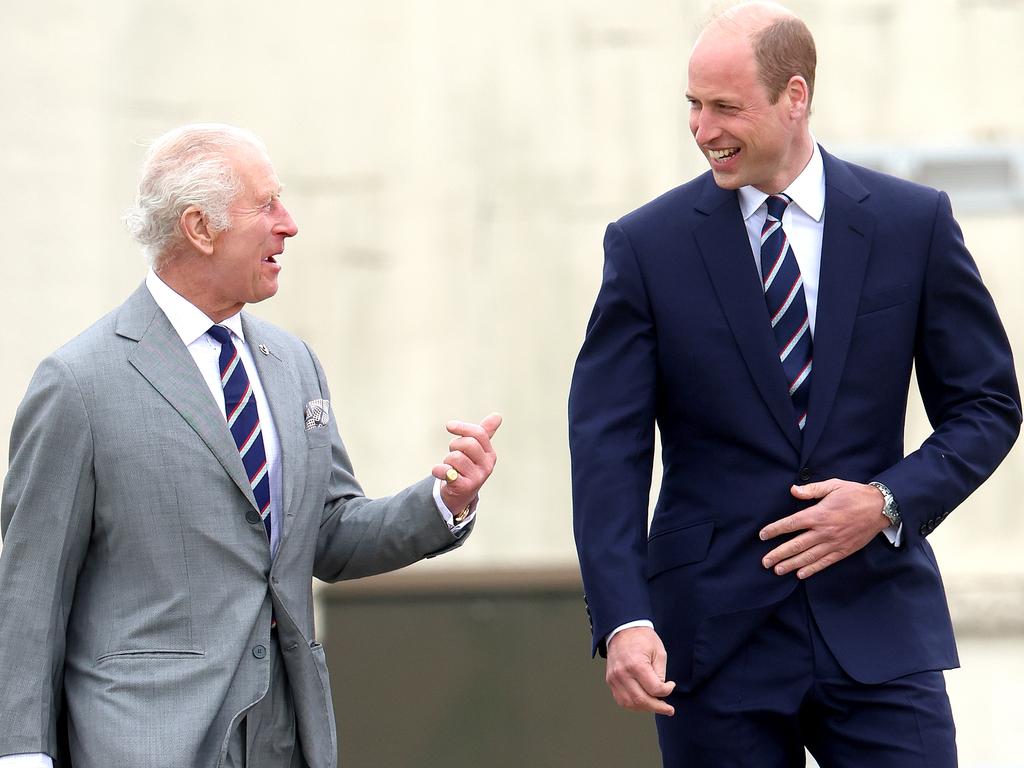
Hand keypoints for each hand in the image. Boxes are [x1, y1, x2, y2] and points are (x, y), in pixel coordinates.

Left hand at [431, 412, 501, 515]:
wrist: (461, 494)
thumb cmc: (467, 466)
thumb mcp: (477, 450)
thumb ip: (485, 433)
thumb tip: (497, 415)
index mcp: (490, 454)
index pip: (479, 434)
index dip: (463, 427)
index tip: (449, 426)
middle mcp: (487, 466)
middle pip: (467, 443)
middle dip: (454, 445)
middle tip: (453, 453)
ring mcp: (477, 478)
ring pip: (455, 457)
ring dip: (447, 460)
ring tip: (451, 467)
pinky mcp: (464, 487)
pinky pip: (448, 471)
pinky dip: (439, 470)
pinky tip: (440, 472)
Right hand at [605, 627, 675, 715]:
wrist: (622, 629)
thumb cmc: (642, 639)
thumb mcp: (658, 652)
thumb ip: (660, 674)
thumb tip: (660, 692)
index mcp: (636, 664)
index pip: (654, 689)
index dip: (666, 691)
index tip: (671, 686)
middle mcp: (622, 673)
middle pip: (641, 700)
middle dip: (658, 707)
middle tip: (668, 709)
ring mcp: (614, 678)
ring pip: (630, 704)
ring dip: (645, 708)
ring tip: (655, 705)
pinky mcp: (610, 680)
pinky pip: (621, 700)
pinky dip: (633, 704)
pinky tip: (643, 701)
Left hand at [759, 479, 889, 578]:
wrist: (881, 508)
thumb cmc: (855, 494)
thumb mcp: (833, 485)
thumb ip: (811, 489)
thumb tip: (793, 490)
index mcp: (818, 514)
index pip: (790, 524)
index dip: (774, 530)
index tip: (762, 535)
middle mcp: (823, 531)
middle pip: (795, 545)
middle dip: (778, 554)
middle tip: (764, 562)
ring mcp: (833, 543)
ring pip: (808, 557)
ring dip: (791, 564)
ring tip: (777, 570)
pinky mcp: (843, 551)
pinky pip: (824, 562)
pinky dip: (812, 569)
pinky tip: (800, 574)